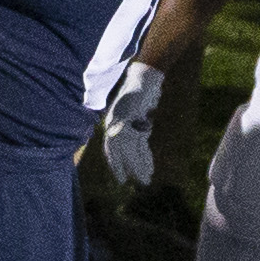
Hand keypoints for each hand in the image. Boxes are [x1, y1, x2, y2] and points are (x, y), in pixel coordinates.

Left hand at [102, 60, 163, 186]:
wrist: (143, 78)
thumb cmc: (137, 93)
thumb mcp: (131, 111)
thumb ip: (131, 125)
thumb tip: (140, 137)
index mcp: (111, 122)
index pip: (109, 148)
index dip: (114, 163)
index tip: (120, 177)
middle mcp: (115, 123)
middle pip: (117, 151)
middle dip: (123, 167)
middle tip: (129, 182)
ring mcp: (125, 121)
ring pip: (130, 150)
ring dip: (138, 167)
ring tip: (145, 181)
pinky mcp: (136, 119)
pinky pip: (140, 144)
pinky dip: (145, 158)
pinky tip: (150, 169)